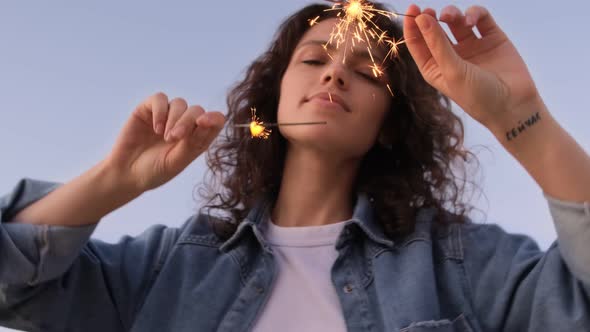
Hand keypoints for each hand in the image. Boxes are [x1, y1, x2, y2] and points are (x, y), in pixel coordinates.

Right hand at [104, 92, 224, 192]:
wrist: (125, 174)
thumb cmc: (155, 171)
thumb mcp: (176, 161)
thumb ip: (193, 141)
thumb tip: (208, 119)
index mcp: (197, 138)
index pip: (215, 121)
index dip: (213, 118)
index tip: (203, 123)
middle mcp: (184, 124)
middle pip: (196, 110)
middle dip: (187, 122)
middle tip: (174, 138)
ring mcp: (166, 116)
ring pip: (180, 103)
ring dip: (174, 118)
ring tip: (165, 137)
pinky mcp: (148, 109)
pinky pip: (160, 99)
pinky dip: (160, 111)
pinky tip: (156, 128)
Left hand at [403, 4, 541, 128]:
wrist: (513, 105)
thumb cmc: (477, 96)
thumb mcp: (452, 70)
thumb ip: (437, 43)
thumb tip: (421, 19)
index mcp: (434, 68)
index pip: (418, 44)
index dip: (413, 26)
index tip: (413, 10)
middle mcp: (451, 56)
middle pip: (434, 29)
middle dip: (430, 18)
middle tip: (428, 11)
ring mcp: (471, 46)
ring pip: (456, 21)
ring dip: (451, 14)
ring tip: (451, 17)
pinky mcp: (491, 38)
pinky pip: (480, 18)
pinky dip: (474, 13)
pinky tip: (472, 20)